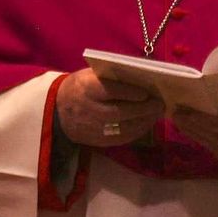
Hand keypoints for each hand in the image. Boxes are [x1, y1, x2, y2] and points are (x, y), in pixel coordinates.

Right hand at [48, 70, 164, 147]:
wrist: (58, 111)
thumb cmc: (79, 87)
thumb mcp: (89, 75)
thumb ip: (110, 76)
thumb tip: (139, 77)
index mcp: (86, 89)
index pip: (110, 91)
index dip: (129, 93)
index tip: (147, 92)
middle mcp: (90, 110)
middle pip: (120, 112)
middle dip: (143, 109)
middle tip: (159, 104)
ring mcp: (94, 128)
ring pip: (124, 128)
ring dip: (144, 121)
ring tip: (157, 114)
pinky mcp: (99, 141)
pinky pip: (122, 138)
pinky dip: (137, 131)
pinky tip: (146, 124)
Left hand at [172, 101, 217, 173]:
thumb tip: (213, 89)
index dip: (202, 120)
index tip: (185, 111)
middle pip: (212, 136)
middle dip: (192, 125)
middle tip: (175, 112)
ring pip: (211, 145)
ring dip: (193, 133)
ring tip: (179, 120)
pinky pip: (215, 151)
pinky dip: (203, 140)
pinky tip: (193, 131)